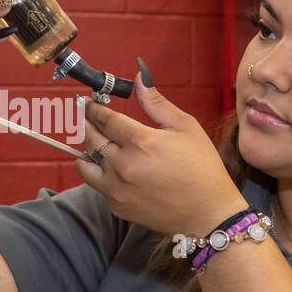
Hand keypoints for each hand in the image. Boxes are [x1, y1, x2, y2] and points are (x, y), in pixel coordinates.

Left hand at [75, 59, 248, 236]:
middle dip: (85, 123)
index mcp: (140, 142)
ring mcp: (116, 188)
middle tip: (84, 116)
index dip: (94, 109)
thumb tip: (139, 79)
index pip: (105, 119)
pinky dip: (99, 174)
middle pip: (90, 138)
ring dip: (86, 151)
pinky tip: (112, 168)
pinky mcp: (116, 206)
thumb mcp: (185, 128)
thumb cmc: (202, 167)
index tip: (88, 103)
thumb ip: (157, 103)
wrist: (207, 213)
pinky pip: (97, 185)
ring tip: (95, 143)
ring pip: (85, 164)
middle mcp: (122, 165)